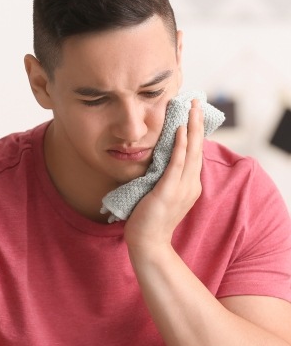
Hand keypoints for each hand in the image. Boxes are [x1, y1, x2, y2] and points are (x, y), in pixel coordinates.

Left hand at [124, 99, 203, 250]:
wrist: (148, 243)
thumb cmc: (150, 219)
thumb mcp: (162, 194)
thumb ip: (165, 178)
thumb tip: (159, 161)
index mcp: (190, 185)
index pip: (194, 154)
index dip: (195, 133)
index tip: (193, 114)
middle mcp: (191, 185)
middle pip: (197, 148)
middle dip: (197, 123)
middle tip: (196, 101)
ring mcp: (182, 188)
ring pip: (190, 152)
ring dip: (192, 128)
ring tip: (192, 108)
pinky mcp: (169, 191)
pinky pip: (176, 164)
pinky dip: (180, 146)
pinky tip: (180, 130)